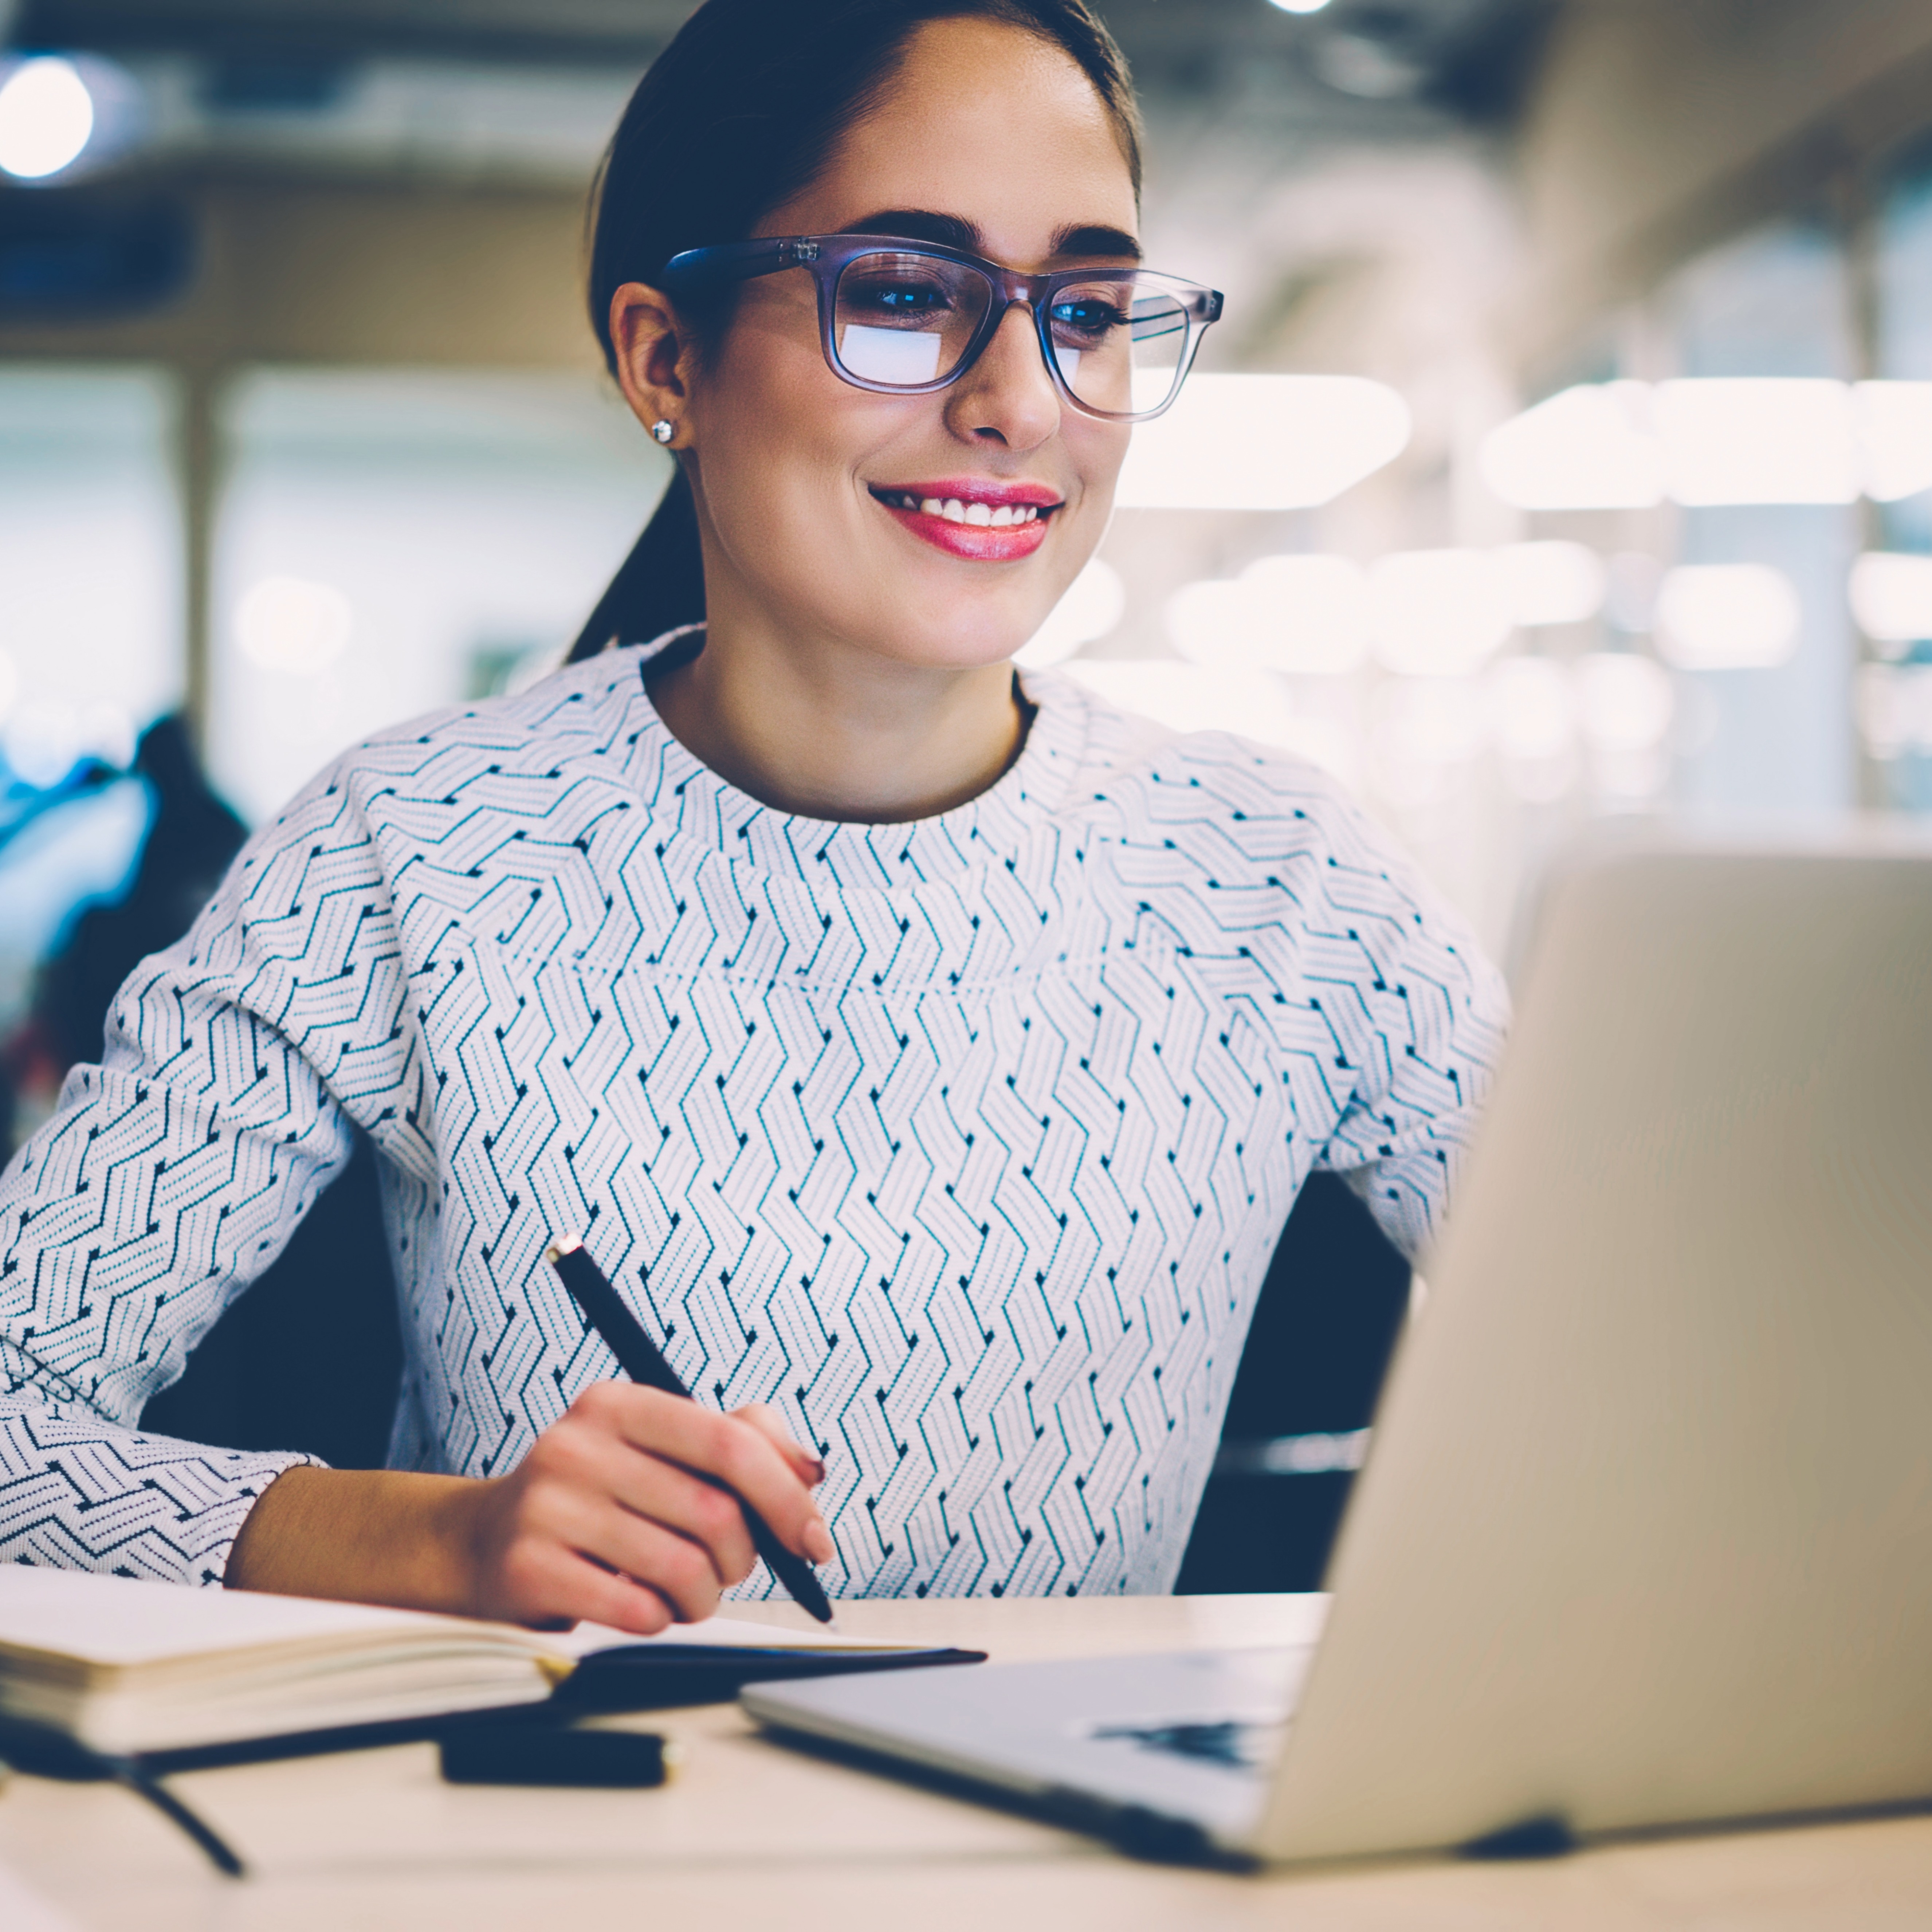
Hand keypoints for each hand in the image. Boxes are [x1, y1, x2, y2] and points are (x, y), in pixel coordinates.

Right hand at [458, 1384, 832, 1633]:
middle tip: (723, 1568)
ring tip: (679, 1589)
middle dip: (740, 1559)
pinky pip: (638, 1612)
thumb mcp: (665, 1450)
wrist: (487, 1543)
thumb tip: (810, 1470)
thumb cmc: (604, 1497)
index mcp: (619, 1403)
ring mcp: (547, 1506)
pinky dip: (658, 1621)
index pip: (730, 1443)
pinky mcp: (528, 1569)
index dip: (786, 1497)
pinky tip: (639, 1606)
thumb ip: (746, 1442)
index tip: (814, 1542)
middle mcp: (577, 1444)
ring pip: (683, 1569)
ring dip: (700, 1596)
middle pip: (715, 1514)